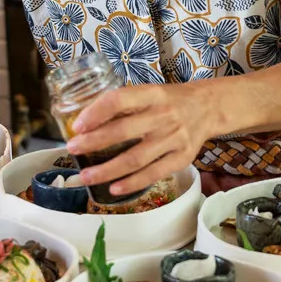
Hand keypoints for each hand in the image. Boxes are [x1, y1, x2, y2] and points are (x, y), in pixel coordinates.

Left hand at [66, 82, 220, 196]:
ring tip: (86, 177)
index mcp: (153, 94)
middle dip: (94, 142)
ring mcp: (174, 139)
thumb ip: (124, 105)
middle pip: (124, 131)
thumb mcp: (150, 92)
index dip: (96, 112)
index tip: (77, 125)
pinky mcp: (182, 158)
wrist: (208, 108)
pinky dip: (132, 183)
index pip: (120, 100)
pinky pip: (153, 174)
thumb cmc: (170, 100)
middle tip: (72, 150)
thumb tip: (86, 124)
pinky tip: (113, 189)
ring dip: (108, 170)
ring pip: (136, 158)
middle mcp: (164, 115)